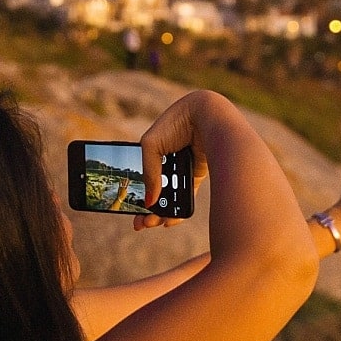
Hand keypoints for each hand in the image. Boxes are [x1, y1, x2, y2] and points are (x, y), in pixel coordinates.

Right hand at [132, 91, 218, 230]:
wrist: (208, 115)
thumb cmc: (177, 123)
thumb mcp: (152, 146)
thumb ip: (149, 173)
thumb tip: (150, 201)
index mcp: (154, 149)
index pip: (142, 177)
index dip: (137, 196)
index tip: (132, 214)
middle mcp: (168, 159)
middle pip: (157, 190)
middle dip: (149, 209)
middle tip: (142, 225)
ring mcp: (183, 166)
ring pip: (172, 194)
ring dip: (164, 211)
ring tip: (156, 223)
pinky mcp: (197, 173)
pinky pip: (187, 194)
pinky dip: (180, 207)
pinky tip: (171, 220)